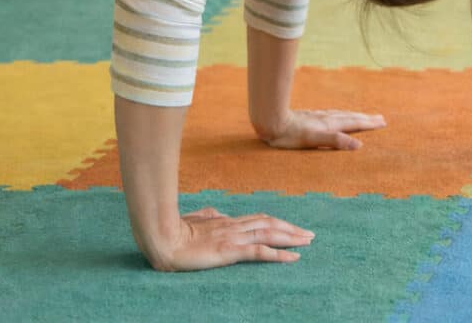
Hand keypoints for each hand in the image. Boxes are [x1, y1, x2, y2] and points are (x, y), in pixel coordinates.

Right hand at [147, 207, 313, 271]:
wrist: (162, 238)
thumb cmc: (174, 231)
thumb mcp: (194, 221)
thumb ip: (207, 216)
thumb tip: (217, 213)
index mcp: (227, 222)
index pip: (259, 219)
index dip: (277, 222)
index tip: (291, 227)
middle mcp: (234, 227)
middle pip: (270, 225)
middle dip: (292, 229)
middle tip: (310, 234)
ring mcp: (233, 238)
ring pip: (270, 235)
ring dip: (291, 238)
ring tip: (307, 242)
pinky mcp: (229, 251)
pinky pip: (259, 252)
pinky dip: (278, 254)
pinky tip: (292, 257)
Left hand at [255, 108, 385, 149]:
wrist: (272, 121)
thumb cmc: (290, 135)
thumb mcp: (313, 141)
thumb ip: (335, 141)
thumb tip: (358, 145)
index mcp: (330, 125)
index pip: (354, 124)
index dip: (369, 124)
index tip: (383, 123)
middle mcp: (327, 118)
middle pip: (351, 117)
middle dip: (366, 118)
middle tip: (381, 118)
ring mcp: (319, 117)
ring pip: (343, 115)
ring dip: (356, 115)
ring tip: (365, 116)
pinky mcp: (311, 117)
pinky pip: (333, 115)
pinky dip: (342, 115)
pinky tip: (338, 116)